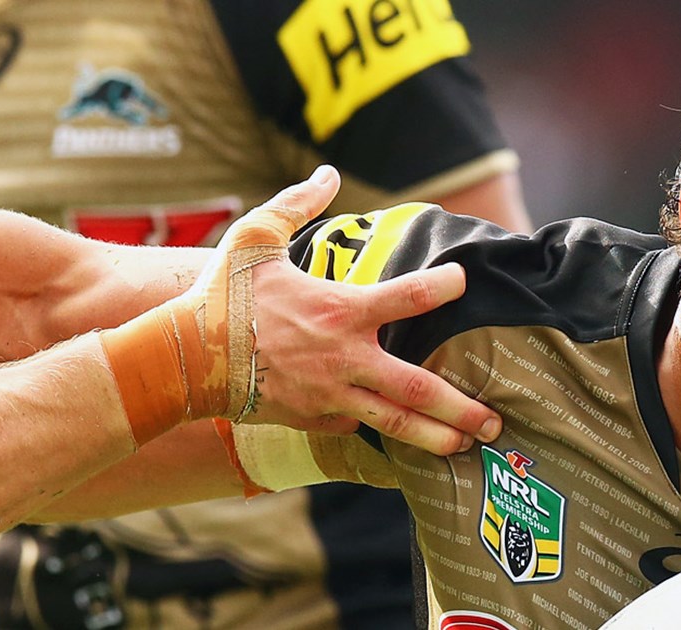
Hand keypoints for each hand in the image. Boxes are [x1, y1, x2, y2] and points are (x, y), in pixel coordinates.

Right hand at [217, 166, 501, 453]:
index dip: (443, 286)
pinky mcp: (315, 418)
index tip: (462, 281)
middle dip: (461, 405)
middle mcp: (345, 358)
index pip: (410, 296)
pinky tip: (413, 439)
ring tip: (469, 445)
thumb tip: (328, 172)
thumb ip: (297, 203)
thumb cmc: (222, 297)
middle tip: (496, 418)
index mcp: (341, 310)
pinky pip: (359, 427)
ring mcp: (331, 394)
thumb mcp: (255, 237)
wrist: (184, 360)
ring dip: (437, 435)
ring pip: (396, 422)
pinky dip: (386, 433)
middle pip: (419, 386)